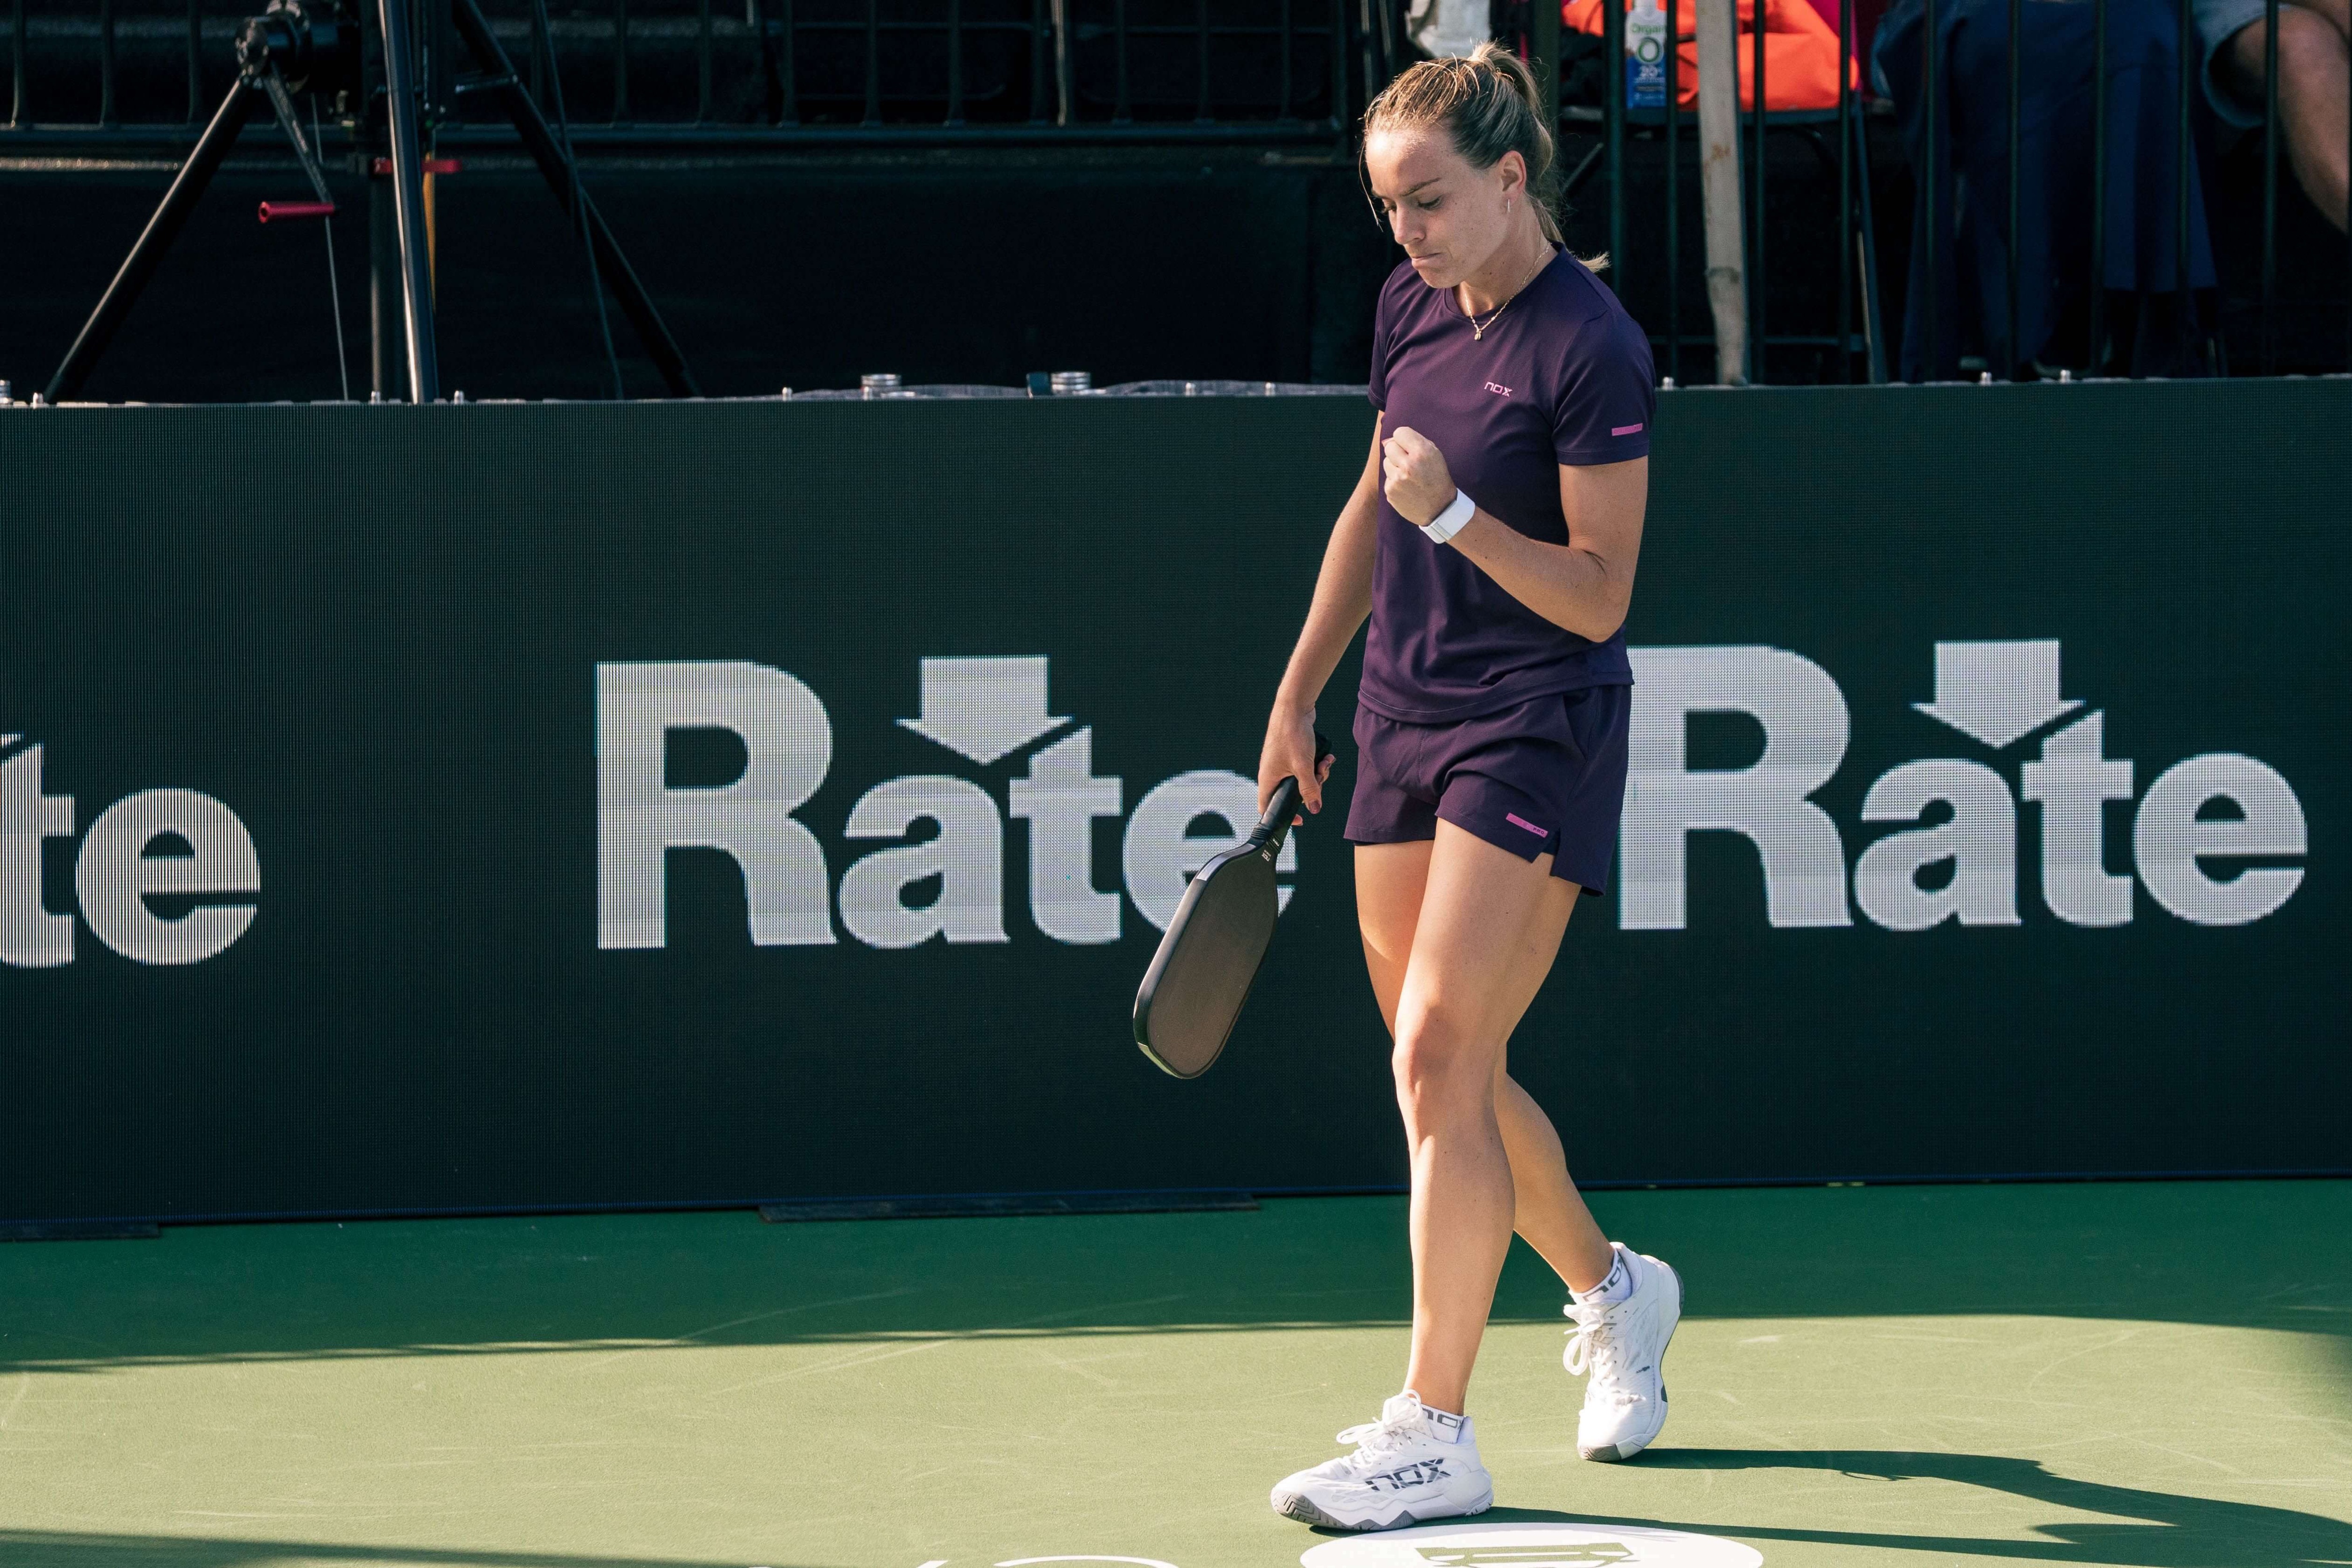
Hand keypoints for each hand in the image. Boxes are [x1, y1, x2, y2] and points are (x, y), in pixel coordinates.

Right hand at [1259, 704, 1335, 824]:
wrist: (1294, 707)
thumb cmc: (1292, 735)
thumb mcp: (1303, 766)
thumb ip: (1309, 789)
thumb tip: (1314, 809)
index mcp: (1268, 779)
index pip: (1267, 807)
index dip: (1281, 817)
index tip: (1300, 819)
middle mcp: (1272, 772)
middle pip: (1291, 794)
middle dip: (1310, 789)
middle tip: (1320, 779)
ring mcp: (1281, 763)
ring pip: (1301, 779)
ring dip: (1317, 775)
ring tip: (1325, 764)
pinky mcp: (1291, 754)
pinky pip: (1304, 767)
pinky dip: (1316, 764)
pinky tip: (1326, 757)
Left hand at [1381, 425, 1456, 526]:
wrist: (1440, 508)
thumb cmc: (1437, 477)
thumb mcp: (1434, 454)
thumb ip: (1414, 442)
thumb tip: (1387, 440)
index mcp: (1422, 452)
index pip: (1399, 432)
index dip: (1404, 439)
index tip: (1409, 446)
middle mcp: (1408, 465)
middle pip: (1389, 446)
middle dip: (1397, 451)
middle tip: (1408, 462)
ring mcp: (1397, 480)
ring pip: (1386, 461)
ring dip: (1395, 466)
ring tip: (1408, 475)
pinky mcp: (1390, 491)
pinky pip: (1387, 478)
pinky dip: (1394, 480)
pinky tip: (1406, 487)